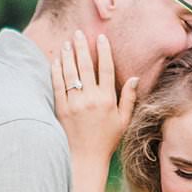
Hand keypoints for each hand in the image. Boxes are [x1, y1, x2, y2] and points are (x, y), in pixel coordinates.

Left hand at [50, 31, 137, 165]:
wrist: (85, 159)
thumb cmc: (106, 140)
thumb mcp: (123, 120)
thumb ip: (129, 98)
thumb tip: (134, 78)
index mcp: (107, 100)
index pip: (106, 69)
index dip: (103, 51)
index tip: (101, 38)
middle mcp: (91, 99)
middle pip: (86, 66)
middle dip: (82, 47)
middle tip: (79, 33)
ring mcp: (74, 104)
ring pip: (70, 73)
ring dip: (68, 56)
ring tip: (67, 43)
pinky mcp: (61, 109)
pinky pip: (58, 86)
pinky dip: (56, 72)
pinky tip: (56, 61)